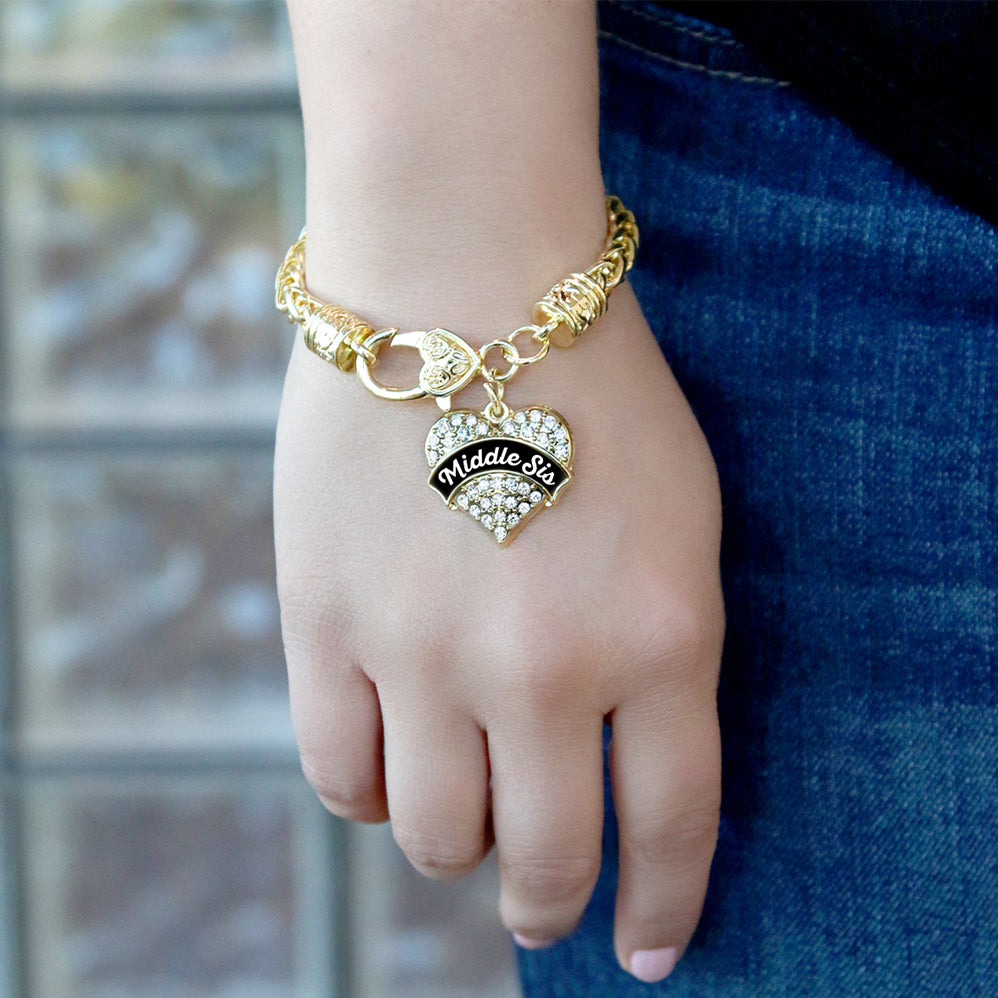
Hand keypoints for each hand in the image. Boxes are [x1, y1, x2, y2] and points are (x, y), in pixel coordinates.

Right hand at [274, 283, 723, 979]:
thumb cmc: (591, 387)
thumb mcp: (682, 520)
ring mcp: (425, 649)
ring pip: (433, 835)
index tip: (646, 951)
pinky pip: (340, 775)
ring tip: (466, 805)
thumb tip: (616, 764)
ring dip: (457, 843)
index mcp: (660, 637)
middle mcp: (543, 666)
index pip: (668, 829)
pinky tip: (393, 758)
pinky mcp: (325, 621)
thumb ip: (664, 652)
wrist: (462, 276)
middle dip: (546, 903)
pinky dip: (371, 792)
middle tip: (542, 900)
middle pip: (541, 860)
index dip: (661, 908)